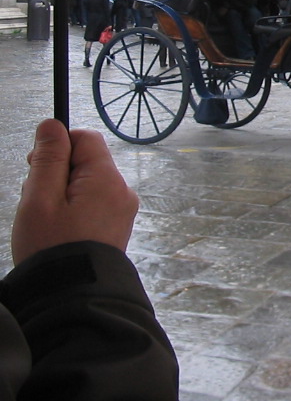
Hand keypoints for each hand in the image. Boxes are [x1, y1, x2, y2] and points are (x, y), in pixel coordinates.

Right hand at [11, 120, 138, 264]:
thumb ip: (48, 158)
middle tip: (37, 200)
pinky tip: (59, 231)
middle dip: (56, 173)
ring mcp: (122, 210)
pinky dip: (73, 209)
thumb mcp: (40, 198)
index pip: (86, 138)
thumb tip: (52, 124)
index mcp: (106, 180)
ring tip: (47, 221)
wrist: (72, 297)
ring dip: (62, 194)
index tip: (36, 165)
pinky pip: (93, 204)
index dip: (58, 146)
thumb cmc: (52, 248)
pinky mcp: (116, 226)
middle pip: (86, 162)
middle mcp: (121, 191)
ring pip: (86, 184)